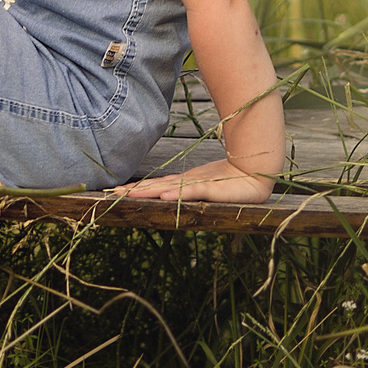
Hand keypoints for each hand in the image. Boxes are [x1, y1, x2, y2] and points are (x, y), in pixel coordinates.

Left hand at [109, 162, 276, 203]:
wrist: (256, 170)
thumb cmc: (232, 179)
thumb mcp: (206, 186)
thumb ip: (188, 189)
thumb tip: (167, 193)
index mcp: (184, 183)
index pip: (155, 187)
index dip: (136, 189)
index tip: (114, 191)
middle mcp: (186, 183)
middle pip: (155, 187)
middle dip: (134, 191)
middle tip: (111, 193)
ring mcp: (197, 185)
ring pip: (167, 189)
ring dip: (147, 192)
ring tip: (128, 195)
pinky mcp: (210, 188)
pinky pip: (191, 192)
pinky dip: (177, 194)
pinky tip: (164, 197)